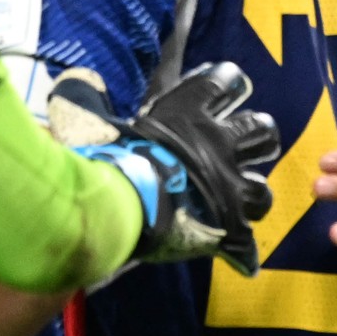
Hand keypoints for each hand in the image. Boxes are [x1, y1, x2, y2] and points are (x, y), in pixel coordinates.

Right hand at [71, 61, 277, 270]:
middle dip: (258, 135)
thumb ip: (88, 99)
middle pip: (261, 130)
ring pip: (262, 189)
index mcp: (190, 115)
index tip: (224, 84)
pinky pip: (245, 246)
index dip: (226, 80)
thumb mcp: (93, 120)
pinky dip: (240, 252)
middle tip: (244, 144)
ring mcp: (228, 188)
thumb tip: (74, 80)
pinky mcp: (228, 228)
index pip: (223, 81)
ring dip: (252, 194)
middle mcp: (219, 146)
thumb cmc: (108, 159)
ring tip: (240, 199)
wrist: (123, 205)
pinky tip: (236, 255)